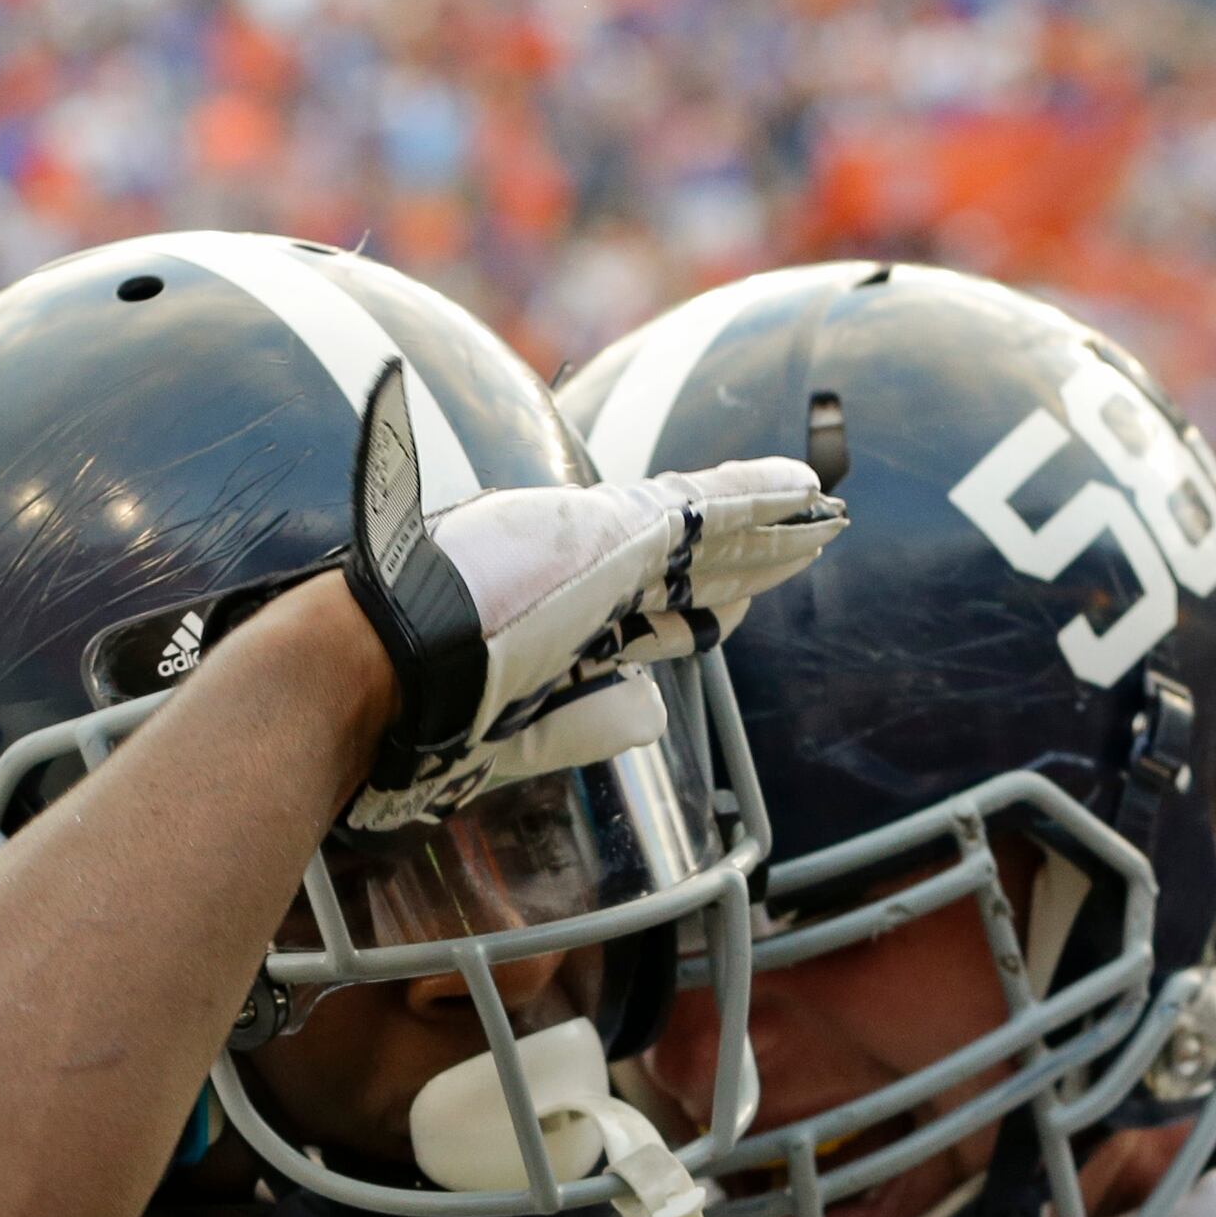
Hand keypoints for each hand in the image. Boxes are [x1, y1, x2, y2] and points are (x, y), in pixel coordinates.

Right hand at [342, 358, 838, 828]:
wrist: (387, 661)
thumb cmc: (426, 704)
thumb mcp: (519, 731)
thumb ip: (588, 722)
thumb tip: (656, 711)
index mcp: (559, 621)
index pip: (650, 611)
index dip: (705, 608)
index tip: (743, 610)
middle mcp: (585, 576)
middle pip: (693, 569)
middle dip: (753, 559)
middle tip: (808, 544)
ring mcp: (600, 547)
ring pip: (714, 532)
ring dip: (778, 524)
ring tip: (828, 516)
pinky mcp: (616, 527)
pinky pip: (709, 505)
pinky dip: (761, 492)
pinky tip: (806, 485)